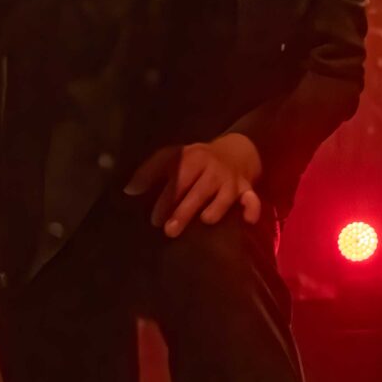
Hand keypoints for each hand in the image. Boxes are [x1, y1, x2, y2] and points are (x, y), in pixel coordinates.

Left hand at [125, 134, 262, 235]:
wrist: (236, 150)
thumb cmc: (197, 160)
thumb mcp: (173, 157)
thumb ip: (150, 171)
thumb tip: (129, 190)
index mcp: (191, 158)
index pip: (177, 179)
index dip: (166, 200)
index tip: (155, 220)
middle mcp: (212, 168)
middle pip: (198, 190)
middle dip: (184, 211)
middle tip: (170, 231)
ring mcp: (230, 180)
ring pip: (224, 196)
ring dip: (215, 209)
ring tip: (205, 222)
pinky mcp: (247, 189)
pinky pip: (252, 199)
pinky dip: (252, 209)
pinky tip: (247, 220)